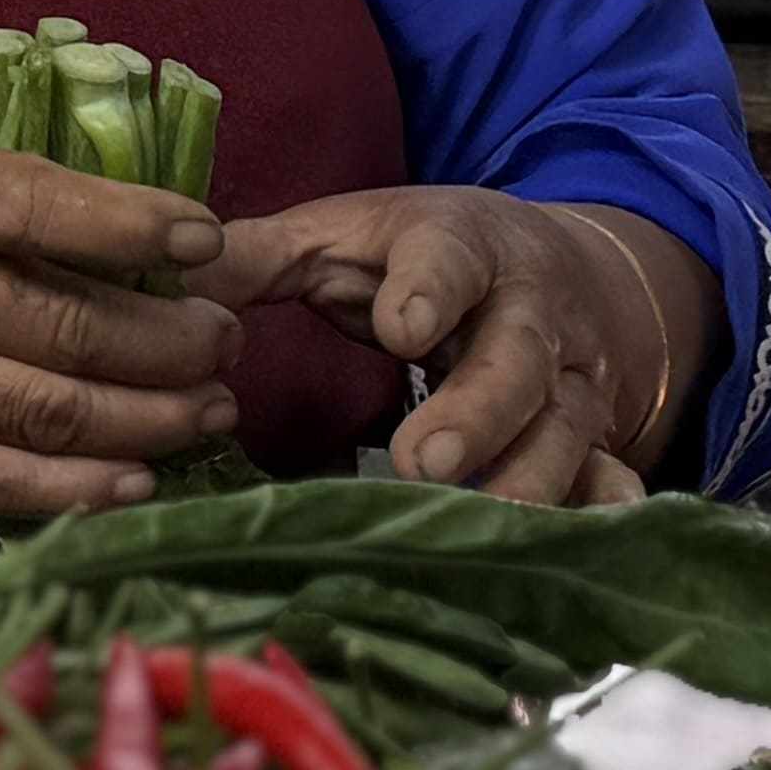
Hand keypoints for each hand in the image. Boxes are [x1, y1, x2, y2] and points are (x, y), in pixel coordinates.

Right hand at [0, 124, 247, 521]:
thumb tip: (139, 224)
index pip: (28, 204)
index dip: (128, 225)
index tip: (207, 239)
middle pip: (58, 324)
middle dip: (168, 340)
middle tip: (226, 342)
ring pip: (42, 408)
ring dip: (148, 416)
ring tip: (210, 406)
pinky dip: (75, 487)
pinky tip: (139, 477)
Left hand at [203, 188, 691, 502]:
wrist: (554, 266)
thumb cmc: (417, 258)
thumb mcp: (343, 235)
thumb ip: (257, 257)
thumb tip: (159, 280)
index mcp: (461, 246)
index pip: (450, 260)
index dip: (430, 291)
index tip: (400, 330)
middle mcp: (531, 310)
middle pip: (517, 361)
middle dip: (477, 413)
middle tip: (420, 462)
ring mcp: (571, 377)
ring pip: (565, 430)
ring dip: (528, 480)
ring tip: (477, 526)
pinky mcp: (596, 432)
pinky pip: (611, 473)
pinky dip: (605, 506)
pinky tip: (595, 534)